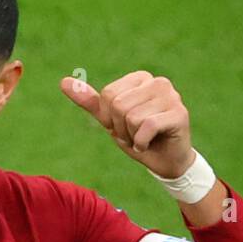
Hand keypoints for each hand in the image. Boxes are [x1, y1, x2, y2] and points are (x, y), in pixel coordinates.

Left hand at [61, 70, 194, 179]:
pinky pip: (145, 126)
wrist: (166, 162)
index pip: (108, 95)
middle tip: (135, 135)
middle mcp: (158, 82)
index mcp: (141, 79)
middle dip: (121, 129)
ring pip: (131, 117)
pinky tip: (150, 145)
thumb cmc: (139, 139)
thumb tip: (63, 82)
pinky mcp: (179, 113)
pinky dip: (141, 143)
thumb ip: (90, 102)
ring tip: (144, 139)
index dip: (110, 119)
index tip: (125, 127)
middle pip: (118, 105)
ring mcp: (171, 96)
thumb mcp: (111, 121)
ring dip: (132, 137)